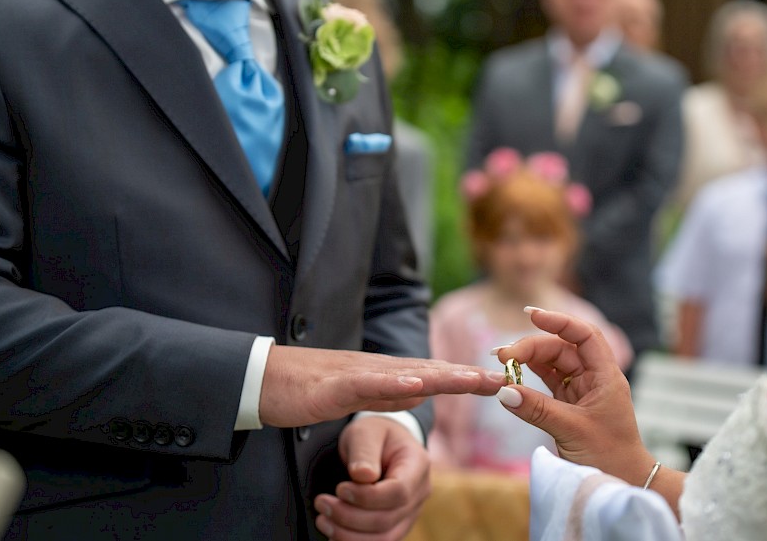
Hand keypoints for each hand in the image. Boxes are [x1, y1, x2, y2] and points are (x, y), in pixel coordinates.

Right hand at [259, 346, 503, 427]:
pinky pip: (369, 385)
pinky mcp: (334, 386)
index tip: (500, 382)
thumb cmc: (303, 388)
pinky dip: (395, 384)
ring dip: (446, 377)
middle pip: (430, 373)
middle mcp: (376, 370)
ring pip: (408, 375)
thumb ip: (384, 395)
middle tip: (507, 377)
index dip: (466, 379)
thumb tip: (415, 395)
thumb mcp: (354, 397)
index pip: (432, 378)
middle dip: (469, 376)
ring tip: (477, 378)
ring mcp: (356, 375)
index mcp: (382, 376)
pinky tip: (418, 384)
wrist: (260, 379)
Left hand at [314, 416, 429, 540]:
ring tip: (323, 519)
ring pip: (384, 538)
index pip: (398, 492)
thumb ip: (364, 451)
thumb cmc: (375, 435)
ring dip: (348, 534)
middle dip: (349, 516)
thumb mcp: (366, 432)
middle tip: (322, 503)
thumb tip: (362, 476)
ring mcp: (410, 512)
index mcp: (417, 465)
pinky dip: (353, 540)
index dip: (367, 497)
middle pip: (388, 519)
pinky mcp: (397, 525)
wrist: (384, 445)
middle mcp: (419, 492)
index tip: (340, 488)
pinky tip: (334, 530)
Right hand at [495, 308, 650, 483]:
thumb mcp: (572, 431)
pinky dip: (528, 379)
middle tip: (502, 355)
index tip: (531, 315)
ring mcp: (581, 391)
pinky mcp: (568, 405)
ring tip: (501, 362)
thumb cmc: (610, 457)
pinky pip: (547, 383)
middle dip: (532, 347)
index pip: (584, 336)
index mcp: (605, 376)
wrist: (624, 482)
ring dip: (527, 361)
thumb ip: (537, 409)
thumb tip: (503, 391)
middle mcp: (594, 378)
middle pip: (561, 348)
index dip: (559, 321)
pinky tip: (511, 378)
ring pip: (552, 364)